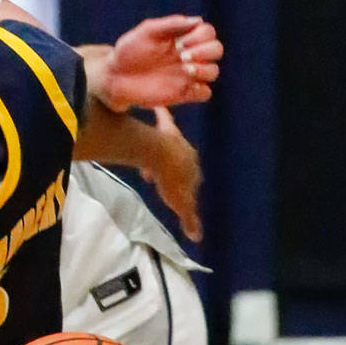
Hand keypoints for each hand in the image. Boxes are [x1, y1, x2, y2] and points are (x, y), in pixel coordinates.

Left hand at [100, 15, 222, 110]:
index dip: (201, 36)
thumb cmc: (129, 51)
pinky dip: (202, 90)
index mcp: (183, 38)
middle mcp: (189, 56)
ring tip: (185, 70)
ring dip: (205, 69)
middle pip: (216, 50)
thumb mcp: (147, 31)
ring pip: (213, 71)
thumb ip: (171, 24)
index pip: (208, 33)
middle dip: (205, 51)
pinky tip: (186, 85)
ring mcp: (187, 75)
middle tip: (183, 55)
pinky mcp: (182, 94)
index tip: (180, 42)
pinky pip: (204, 93)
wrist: (114, 77)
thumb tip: (198, 20)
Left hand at [140, 107, 203, 240]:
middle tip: (155, 179)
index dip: (179, 185)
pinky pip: (165, 119)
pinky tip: (159, 107)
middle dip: (170, 171)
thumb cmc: (170, 181)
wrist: (160, 157)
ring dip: (163, 154)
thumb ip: (189, 218)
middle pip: (181, 162)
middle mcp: (189, 153)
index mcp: (194, 169)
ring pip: (172, 146)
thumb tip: (197, 237)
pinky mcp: (165, 130)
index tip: (167, 190)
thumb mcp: (180, 204)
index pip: (190, 178)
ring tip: (148, 166)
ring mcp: (176, 141)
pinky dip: (163, 114)